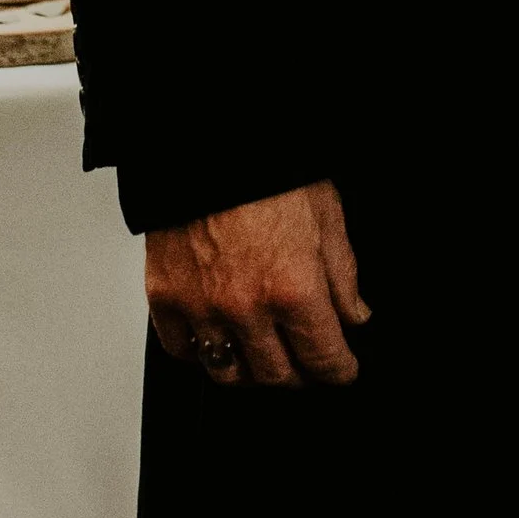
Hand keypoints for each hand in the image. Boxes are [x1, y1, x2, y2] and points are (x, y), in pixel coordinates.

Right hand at [144, 181, 370, 389]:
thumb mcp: (327, 216)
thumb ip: (343, 276)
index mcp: (293, 287)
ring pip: (227, 373)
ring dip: (251, 372)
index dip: (340, 370)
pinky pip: (181, 349)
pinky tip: (217, 340)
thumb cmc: (268, 168)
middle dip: (300, 375)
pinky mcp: (165, 296)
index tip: (342, 369)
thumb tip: (353, 315)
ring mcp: (201, 306)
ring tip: (264, 358)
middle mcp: (245, 306)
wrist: (208, 141)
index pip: (324, 358)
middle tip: (306, 363)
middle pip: (277, 376)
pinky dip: (200, 352)